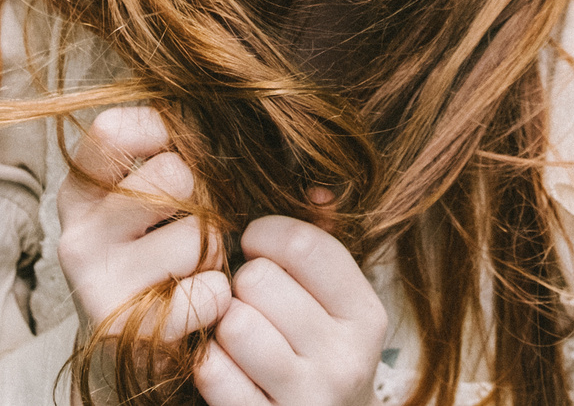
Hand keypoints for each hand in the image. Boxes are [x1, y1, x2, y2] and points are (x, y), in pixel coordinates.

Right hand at [54, 106, 230, 340]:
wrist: (138, 351)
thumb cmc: (159, 258)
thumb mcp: (152, 202)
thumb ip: (178, 155)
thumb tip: (248, 126)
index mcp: (80, 193)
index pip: (114, 129)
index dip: (161, 131)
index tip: (177, 155)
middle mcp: (77, 235)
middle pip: (172, 176)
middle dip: (205, 199)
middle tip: (193, 226)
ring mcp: (96, 285)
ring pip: (197, 235)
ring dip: (214, 253)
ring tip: (192, 271)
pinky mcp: (128, 332)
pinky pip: (208, 292)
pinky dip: (217, 298)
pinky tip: (195, 307)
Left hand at [193, 200, 387, 405]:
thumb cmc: (316, 358)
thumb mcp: (334, 307)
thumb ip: (320, 246)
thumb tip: (315, 188)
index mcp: (365, 316)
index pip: (303, 243)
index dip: (265, 234)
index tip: (255, 246)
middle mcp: (346, 359)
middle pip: (258, 280)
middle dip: (241, 285)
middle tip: (249, 303)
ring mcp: (309, 398)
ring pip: (233, 323)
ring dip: (222, 326)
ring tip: (239, 338)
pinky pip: (213, 372)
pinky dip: (208, 365)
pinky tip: (227, 369)